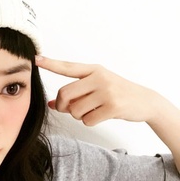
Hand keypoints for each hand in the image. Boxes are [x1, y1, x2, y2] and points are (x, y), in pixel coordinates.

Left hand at [35, 56, 159, 125]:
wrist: (145, 101)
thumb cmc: (116, 94)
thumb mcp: (97, 88)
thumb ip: (75, 94)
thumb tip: (51, 104)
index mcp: (93, 70)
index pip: (67, 67)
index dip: (50, 64)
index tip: (36, 59)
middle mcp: (99, 77)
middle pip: (65, 94)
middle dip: (62, 106)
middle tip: (67, 109)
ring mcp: (106, 91)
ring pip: (75, 110)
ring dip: (79, 116)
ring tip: (92, 110)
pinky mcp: (112, 106)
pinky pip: (87, 120)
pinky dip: (90, 121)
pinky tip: (100, 116)